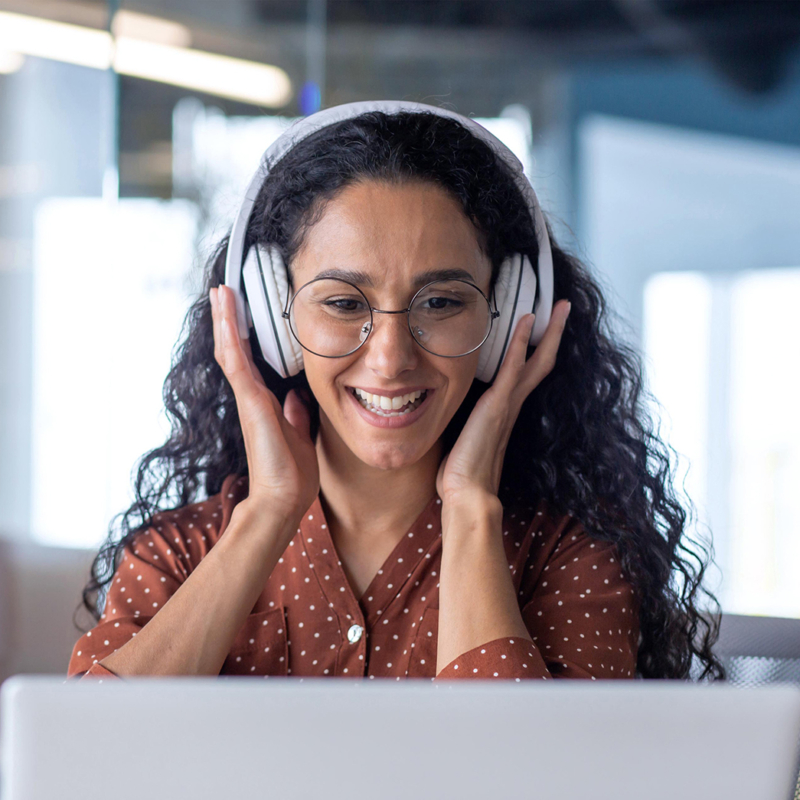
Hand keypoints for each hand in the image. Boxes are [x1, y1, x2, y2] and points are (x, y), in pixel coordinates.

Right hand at [210, 285, 319, 531]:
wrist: (284, 500)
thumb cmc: (291, 474)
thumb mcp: (300, 435)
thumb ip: (295, 414)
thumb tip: (294, 397)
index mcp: (264, 403)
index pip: (250, 361)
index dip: (244, 336)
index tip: (242, 311)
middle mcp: (252, 397)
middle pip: (235, 350)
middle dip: (230, 321)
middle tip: (224, 291)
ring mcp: (248, 398)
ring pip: (231, 350)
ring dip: (226, 319)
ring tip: (221, 291)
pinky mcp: (250, 401)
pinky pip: (236, 360)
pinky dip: (231, 334)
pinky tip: (226, 310)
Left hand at [436, 300, 571, 504]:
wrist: (467, 495)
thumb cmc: (464, 475)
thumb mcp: (466, 443)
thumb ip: (469, 428)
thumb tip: (459, 422)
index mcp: (505, 413)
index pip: (527, 374)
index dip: (537, 350)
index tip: (543, 330)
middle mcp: (512, 406)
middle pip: (542, 362)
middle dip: (553, 334)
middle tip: (563, 306)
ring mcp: (507, 404)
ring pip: (535, 361)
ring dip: (547, 331)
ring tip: (558, 306)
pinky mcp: (497, 405)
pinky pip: (512, 368)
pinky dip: (521, 343)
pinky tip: (527, 322)